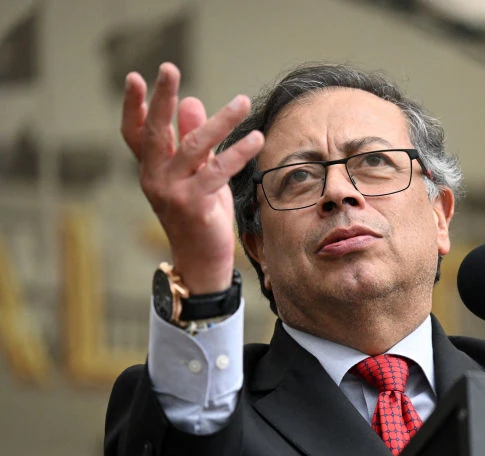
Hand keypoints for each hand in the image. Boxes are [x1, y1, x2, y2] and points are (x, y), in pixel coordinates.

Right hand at [121, 62, 263, 293]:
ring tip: (241, 101)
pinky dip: (239, 153)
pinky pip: (217, 172)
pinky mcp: (193, 204)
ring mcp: (171, 192)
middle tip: (169, 68)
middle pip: (156, 132)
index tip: (134, 77)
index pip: (136, 133)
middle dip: (162, 98)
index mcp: (152, 170)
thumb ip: (192, 141)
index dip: (133, 106)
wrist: (201, 262)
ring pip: (194, 147)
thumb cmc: (200, 217)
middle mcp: (154, 178)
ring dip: (220, 122)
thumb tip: (192, 102)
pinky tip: (256, 139)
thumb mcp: (197, 175)